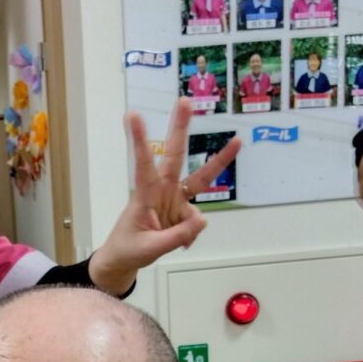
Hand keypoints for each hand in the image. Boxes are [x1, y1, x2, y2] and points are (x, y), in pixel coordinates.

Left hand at [89, 99, 240, 293]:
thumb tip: (202, 220)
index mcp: (144, 195)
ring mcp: (173, 200)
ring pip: (200, 179)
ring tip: (238, 141)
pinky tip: (179, 243)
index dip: (140, 142)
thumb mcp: (150, 248)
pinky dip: (190, 234)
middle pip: (175, 156)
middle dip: (180, 129)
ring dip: (220, 160)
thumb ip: (176, 236)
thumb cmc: (129, 249)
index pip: (143, 166)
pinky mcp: (182, 212)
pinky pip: (196, 221)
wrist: (124, 260)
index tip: (133, 115)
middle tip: (184, 100)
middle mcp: (161, 191)